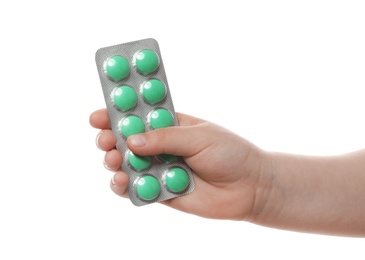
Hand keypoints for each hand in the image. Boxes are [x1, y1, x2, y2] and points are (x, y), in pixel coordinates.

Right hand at [90, 109, 270, 220]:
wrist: (250, 187)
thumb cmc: (230, 153)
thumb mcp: (199, 136)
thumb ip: (166, 137)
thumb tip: (132, 140)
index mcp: (171, 124)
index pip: (138, 115)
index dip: (117, 114)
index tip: (98, 116)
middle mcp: (162, 146)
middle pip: (126, 140)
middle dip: (111, 138)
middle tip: (106, 140)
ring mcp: (160, 168)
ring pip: (127, 164)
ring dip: (114, 161)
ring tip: (114, 160)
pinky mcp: (161, 192)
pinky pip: (137, 190)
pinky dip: (125, 187)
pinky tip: (122, 181)